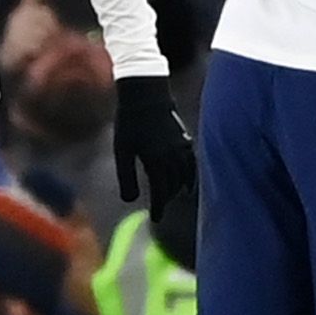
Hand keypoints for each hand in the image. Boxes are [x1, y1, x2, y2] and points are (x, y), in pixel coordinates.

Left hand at [112, 75, 195, 211]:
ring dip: (181, 187)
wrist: (146, 95)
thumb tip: (129, 200)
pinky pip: (192, 162)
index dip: (159, 207)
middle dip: (168, 198)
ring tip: (176, 195)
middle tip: (160, 208)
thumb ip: (126, 176)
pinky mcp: (184, 138)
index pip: (161, 192)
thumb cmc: (130, 123)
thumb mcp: (123, 150)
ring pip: (186, 175)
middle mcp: (173, 157)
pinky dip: (191, 173)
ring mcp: (181, 147)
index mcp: (157, 162)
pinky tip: (188, 175)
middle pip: (174, 185)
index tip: (156, 219)